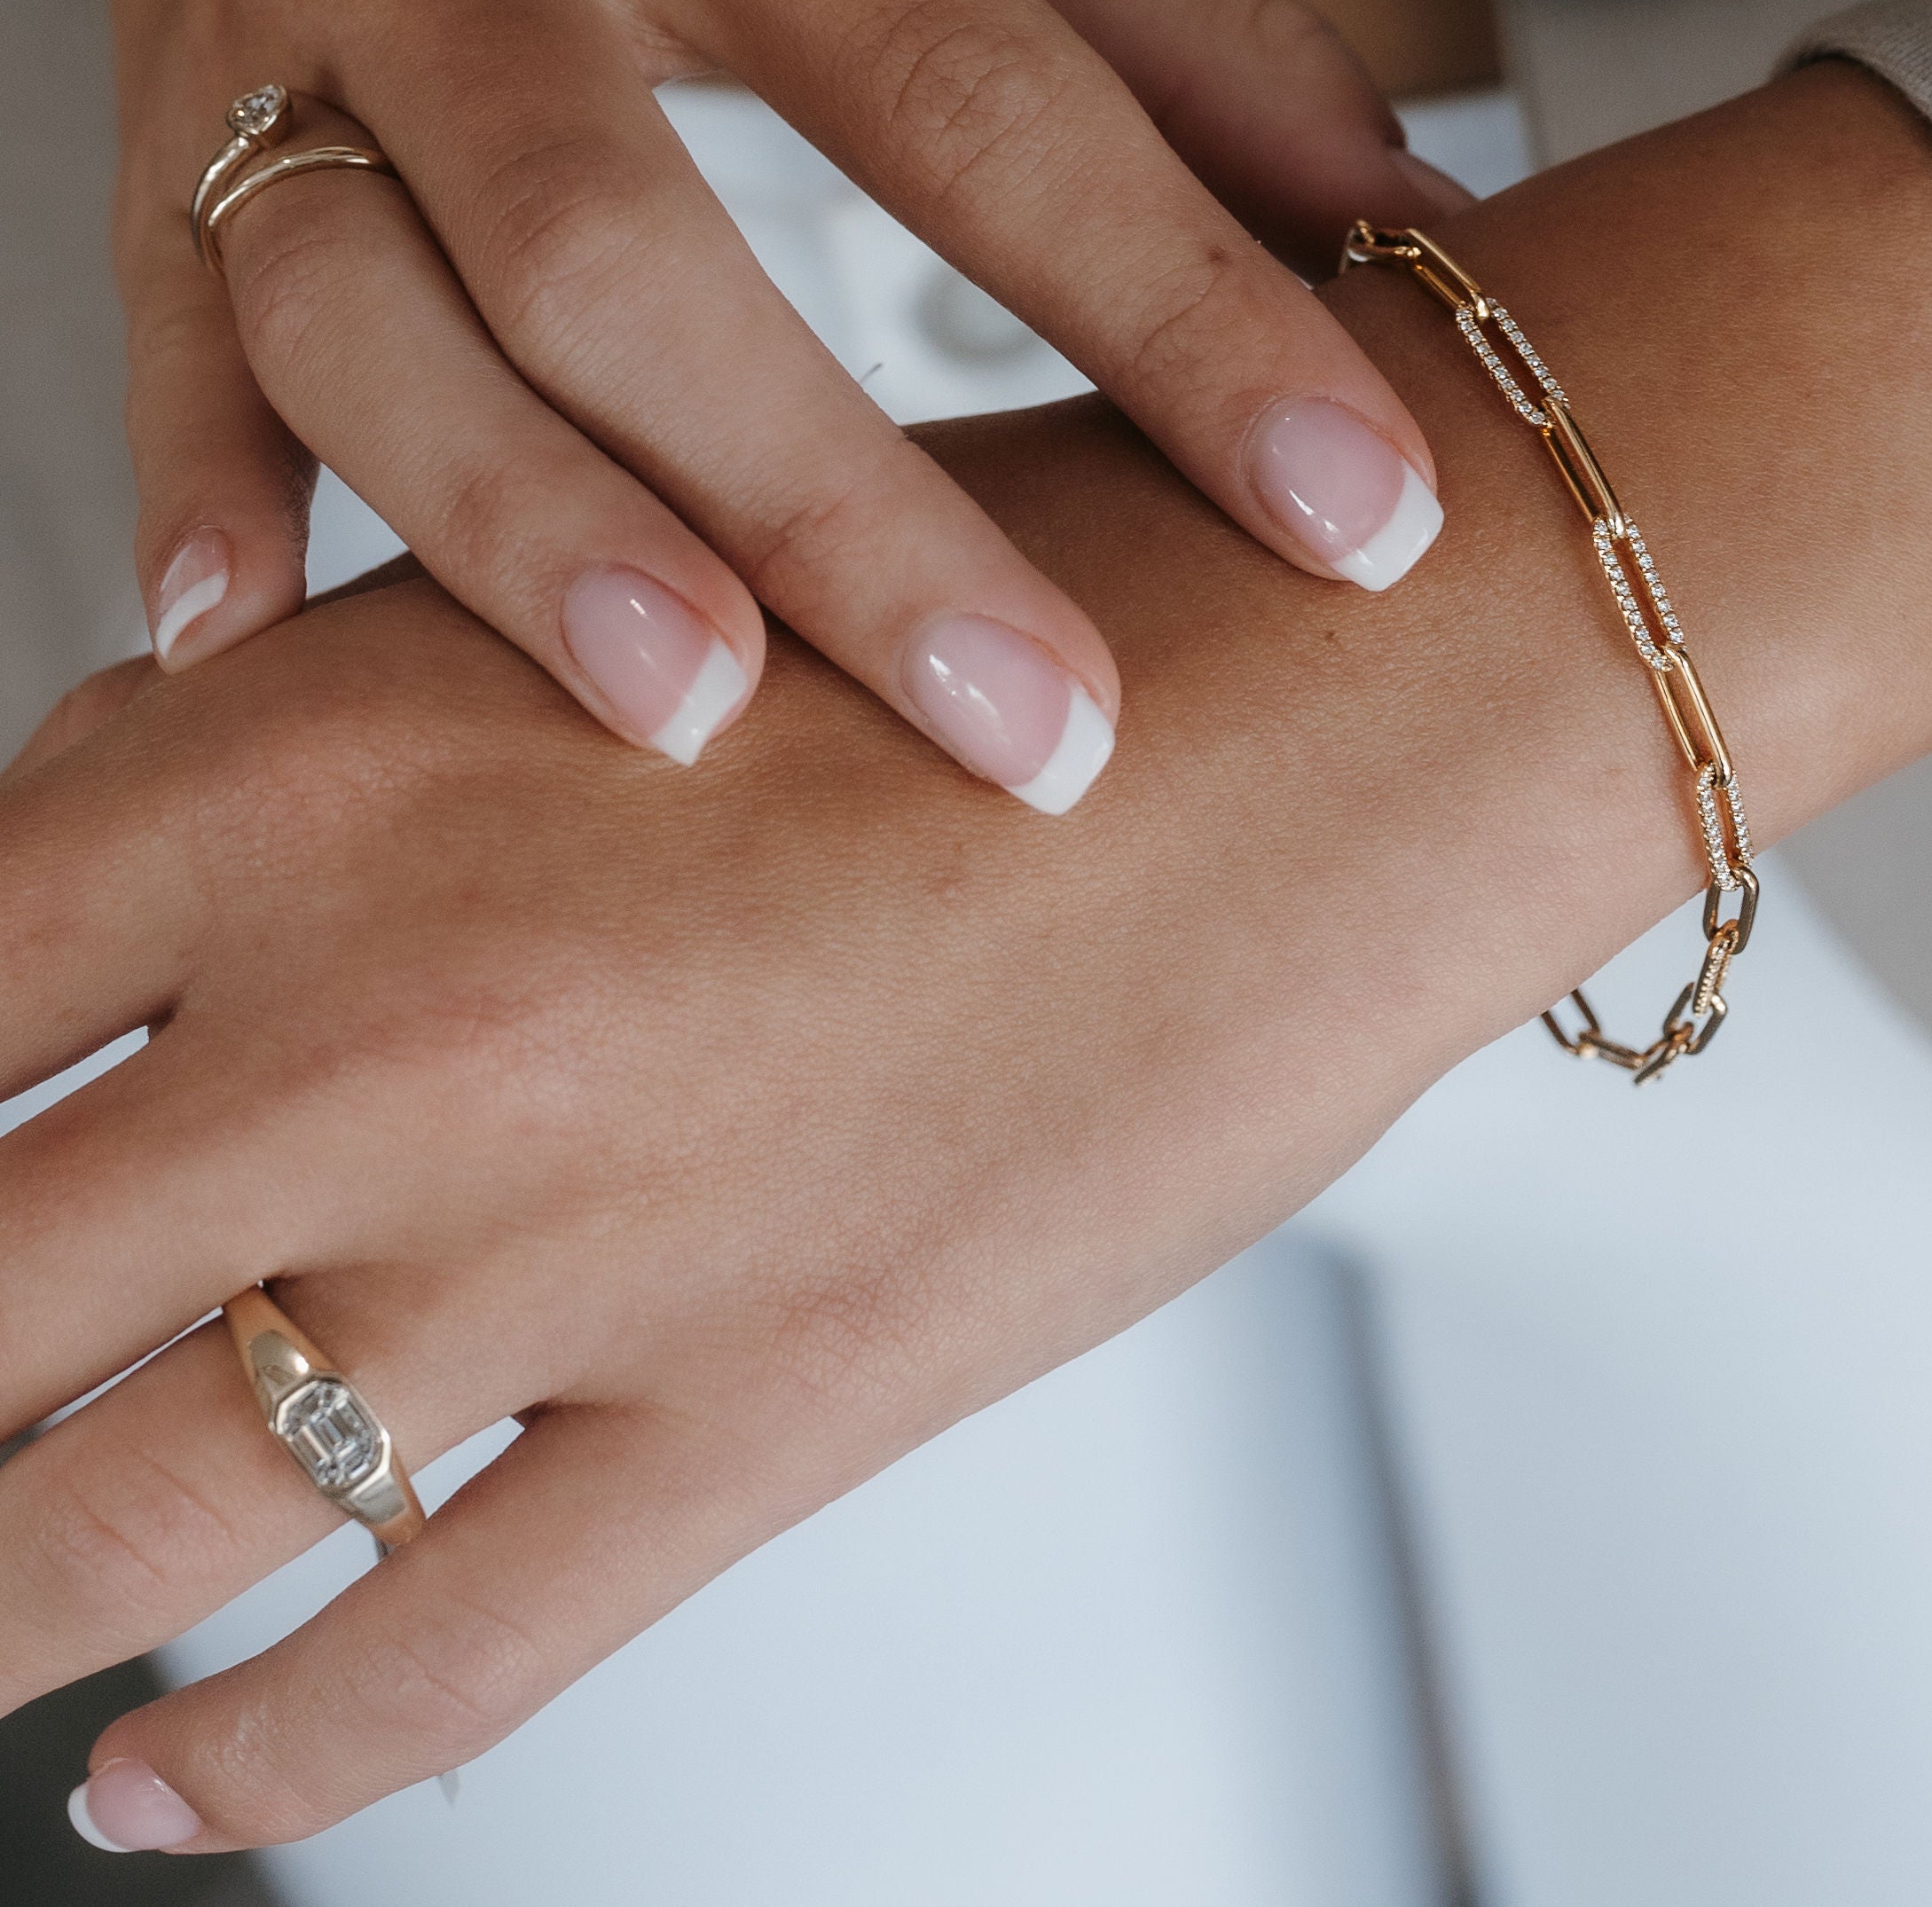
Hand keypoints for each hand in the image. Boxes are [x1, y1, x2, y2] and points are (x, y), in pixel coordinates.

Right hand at [0, 0, 1460, 804]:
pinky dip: (208, 498)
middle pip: (631, 242)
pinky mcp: (141, 122)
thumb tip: (1410, 223)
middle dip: (837, 506)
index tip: (1361, 514)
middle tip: (1048, 732)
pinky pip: (168, 331)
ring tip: (702, 726)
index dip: (1180, 316)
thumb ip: (1184, 12)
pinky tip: (254, 664)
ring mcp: (271, 23)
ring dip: (525, 533)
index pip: (979, 92)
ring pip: (366, 308)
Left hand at [0, 66, 1931, 1851]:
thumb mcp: (612, 575)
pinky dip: (241, 1773)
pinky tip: (169, 1782)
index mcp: (309, 755)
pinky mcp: (768, 1412)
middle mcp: (381, 1009)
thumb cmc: (1035, 591)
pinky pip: (407, 1675)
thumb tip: (89, 898)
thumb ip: (321, 750)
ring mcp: (569, 1244)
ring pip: (96, 1535)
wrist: (1376, 671)